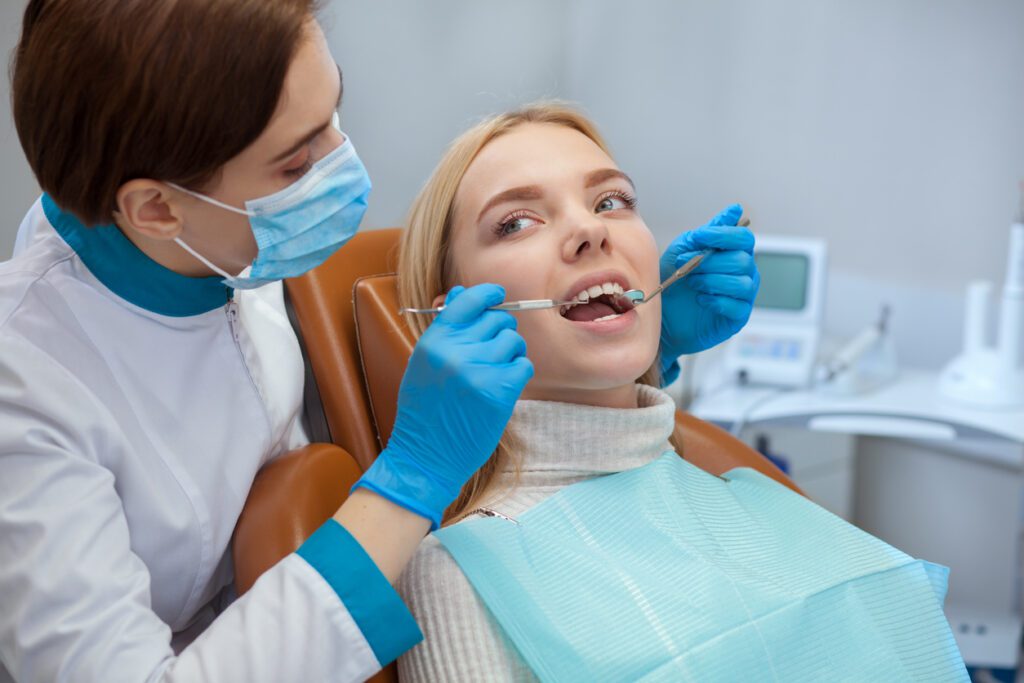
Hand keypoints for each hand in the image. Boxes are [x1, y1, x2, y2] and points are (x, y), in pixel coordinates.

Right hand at [354, 284, 533, 528]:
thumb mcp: (424, 363)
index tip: (497, 294)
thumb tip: (461, 293)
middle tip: (491, 352)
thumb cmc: (424, 410)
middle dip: (499, 332)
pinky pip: (523, 366)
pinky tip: (503, 386)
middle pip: (497, 320)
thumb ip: (445, 330)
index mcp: (434, 341)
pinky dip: (518, 373)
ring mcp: (479, 371)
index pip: (468, 301)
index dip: (488, 294)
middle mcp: (456, 351)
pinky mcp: (499, 392)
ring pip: (513, 342)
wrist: (425, 455)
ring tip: (495, 372)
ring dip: (510, 354)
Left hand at [658, 203, 758, 380]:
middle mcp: (745, 272)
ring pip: (741, 282)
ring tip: (693, 284)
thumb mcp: (684, 250)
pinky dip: (715, 301)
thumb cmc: (674, 282)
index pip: (743, 237)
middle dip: (710, 261)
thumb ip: (708, 232)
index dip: (721, 235)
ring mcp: (744, 296)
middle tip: (686, 265)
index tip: (698, 237)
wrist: (662, 317)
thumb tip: (735, 209)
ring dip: (711, 281)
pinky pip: (736, 305)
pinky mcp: (738, 316)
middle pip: (742, 260)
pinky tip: (701, 300)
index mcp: (734, 253)